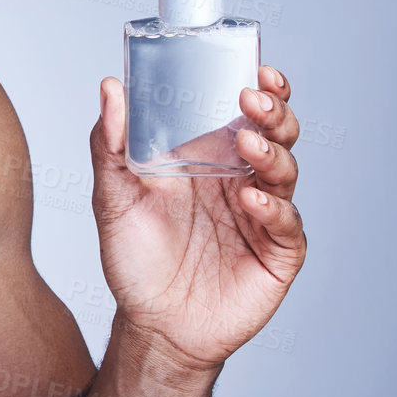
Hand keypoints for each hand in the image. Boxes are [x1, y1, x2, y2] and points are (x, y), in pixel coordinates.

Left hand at [89, 64, 305, 371]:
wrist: (152, 325)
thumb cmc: (135, 258)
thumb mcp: (112, 197)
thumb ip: (110, 144)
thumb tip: (111, 87)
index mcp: (211, 159)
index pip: (246, 114)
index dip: (262, 90)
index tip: (256, 70)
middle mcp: (242, 182)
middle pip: (276, 135)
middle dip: (274, 113)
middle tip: (255, 99)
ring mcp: (264, 216)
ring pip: (285, 172)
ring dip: (271, 154)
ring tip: (247, 145)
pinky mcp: (277, 254)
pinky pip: (286, 225)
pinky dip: (273, 209)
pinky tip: (252, 202)